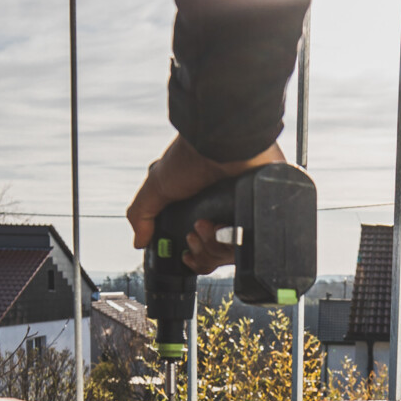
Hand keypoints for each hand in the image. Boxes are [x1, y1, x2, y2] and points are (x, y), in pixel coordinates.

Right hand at [127, 134, 284, 272]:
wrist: (222, 144)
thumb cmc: (192, 156)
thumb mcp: (157, 184)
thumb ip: (142, 213)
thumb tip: (139, 240)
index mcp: (204, 210)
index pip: (201, 248)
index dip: (194, 257)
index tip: (186, 255)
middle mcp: (224, 214)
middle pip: (215, 256)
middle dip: (201, 251)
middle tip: (196, 230)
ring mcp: (243, 215)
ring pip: (230, 253)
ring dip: (213, 244)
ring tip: (209, 224)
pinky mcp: (260, 215)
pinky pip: (250, 245)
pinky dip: (233, 241)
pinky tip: (224, 227)